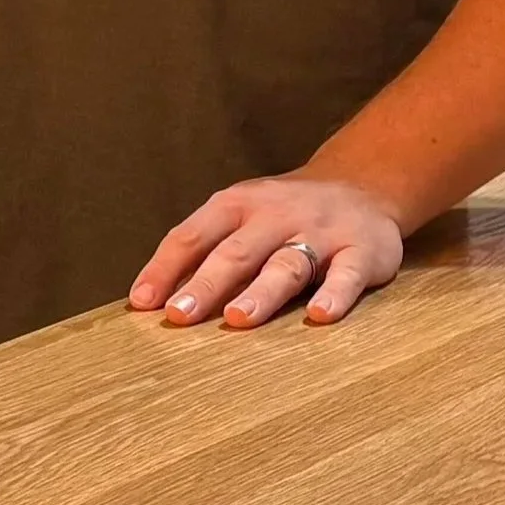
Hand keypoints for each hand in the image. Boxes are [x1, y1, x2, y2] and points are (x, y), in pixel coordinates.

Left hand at [129, 173, 404, 329]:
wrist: (362, 185)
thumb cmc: (284, 212)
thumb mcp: (241, 216)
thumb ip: (205, 250)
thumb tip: (154, 297)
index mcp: (237, 205)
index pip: (193, 235)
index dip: (165, 267)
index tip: (142, 303)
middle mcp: (275, 215)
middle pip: (236, 252)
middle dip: (205, 284)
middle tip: (179, 315)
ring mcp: (320, 232)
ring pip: (286, 264)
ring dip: (261, 292)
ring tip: (238, 319)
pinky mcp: (361, 251)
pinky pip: (347, 274)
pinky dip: (334, 294)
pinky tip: (320, 316)